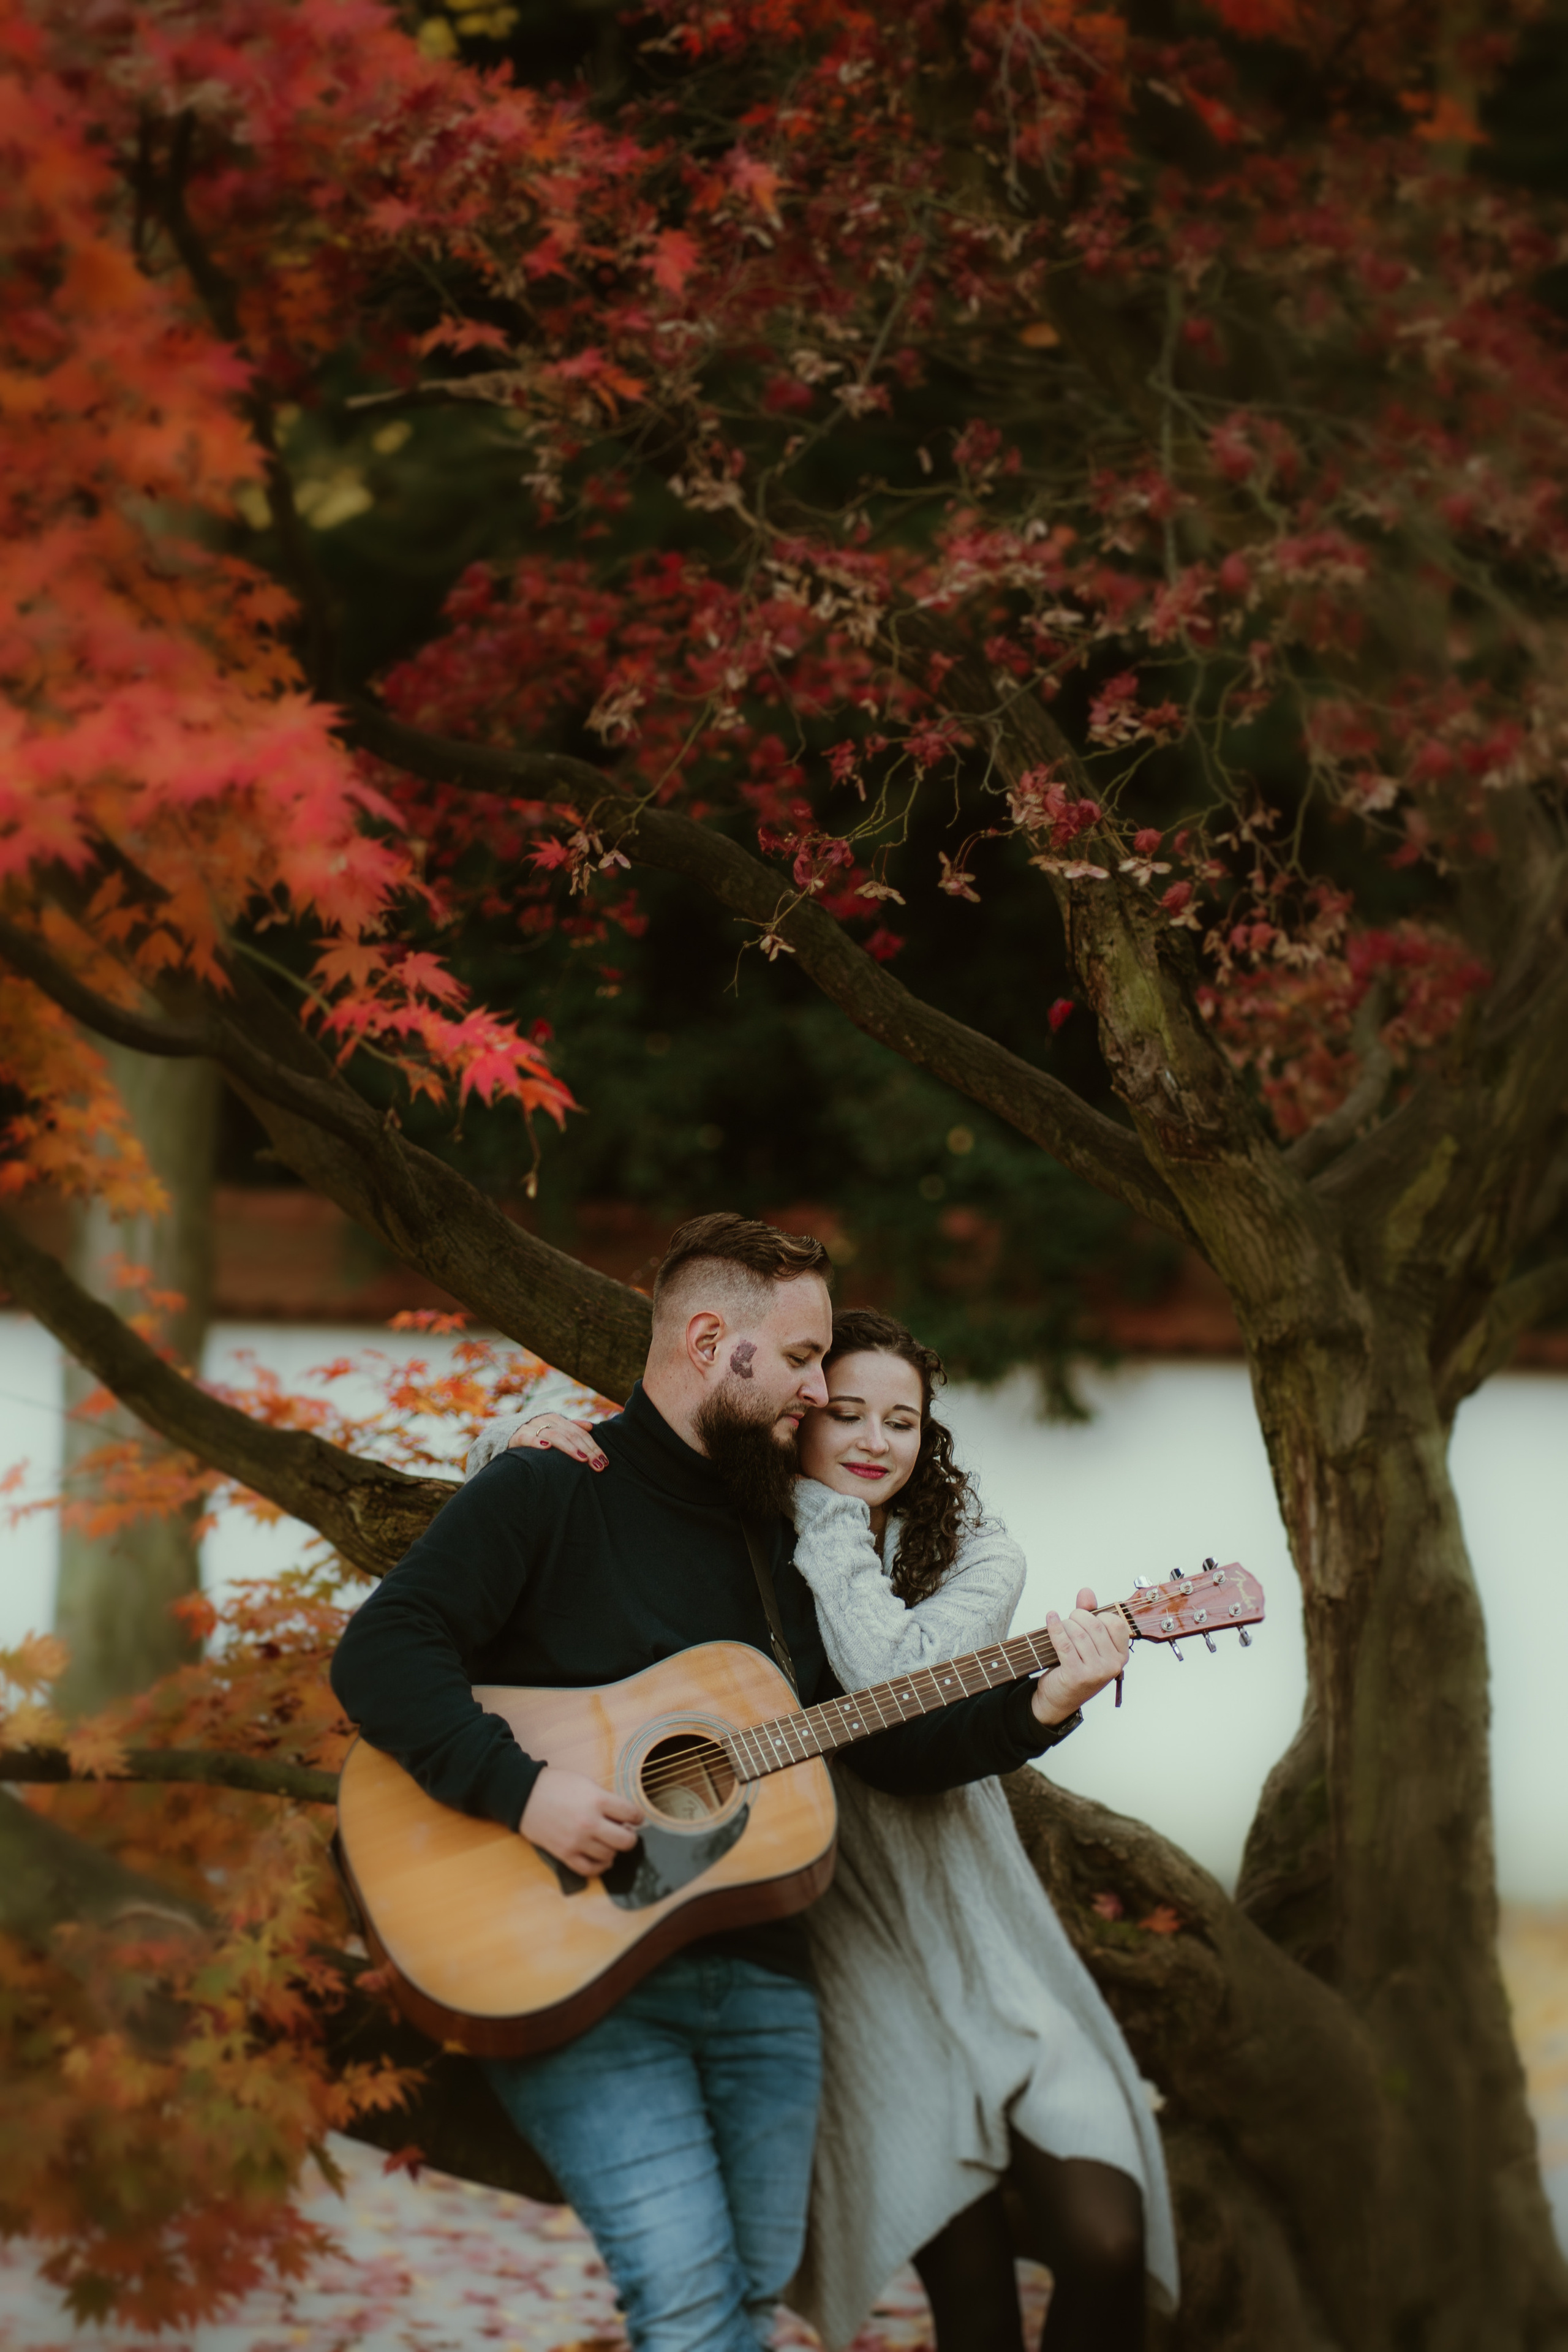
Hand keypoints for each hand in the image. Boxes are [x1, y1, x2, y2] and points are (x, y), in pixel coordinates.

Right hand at [507, 1413, 604, 1468]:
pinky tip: (546, 1447)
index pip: (580, 1433)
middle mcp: (547, 1421)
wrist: (505, 1433)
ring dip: (570, 1447)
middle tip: (598, 1465)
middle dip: (587, 1450)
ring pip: (555, 1436)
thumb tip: (590, 1427)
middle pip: (572, 1435)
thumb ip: (570, 1427)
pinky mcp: (518, 1435)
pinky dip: (537, 1441)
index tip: (604, 1461)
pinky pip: (528, 1437)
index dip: (593, 1446)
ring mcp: (533, 1427)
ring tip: (582, 1458)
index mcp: (557, 1419)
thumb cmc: (535, 1435)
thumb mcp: (553, 1429)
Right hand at [520, 1766, 642, 1875]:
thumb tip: (623, 1815)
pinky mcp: (565, 1854)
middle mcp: (590, 1823)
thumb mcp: (586, 1783)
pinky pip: (590, 1869)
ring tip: (607, 1842)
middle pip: (626, 1841)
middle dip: (630, 1837)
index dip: (638, 1817)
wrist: (525, 1795)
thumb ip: (606, 1799)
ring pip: (610, 1856)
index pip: (632, 1814)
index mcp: (598, 1800)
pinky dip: (599, 1866)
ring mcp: (577, 1841)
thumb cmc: (556, 1785)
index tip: (635, 1818)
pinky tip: (600, 1858)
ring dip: (613, 1850)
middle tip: (625, 1832)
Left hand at [1030, 1587, 1130, 1726]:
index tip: (1086, 1618)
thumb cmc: (1076, 1666)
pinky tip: (1050, 1618)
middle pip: (1095, 1626)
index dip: (1098, 1615)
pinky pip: (1065, 1643)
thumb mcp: (1088, 1642)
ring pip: (1078, 1634)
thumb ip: (1090, 1615)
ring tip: (1061, 1627)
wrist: (1059, 1698)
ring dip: (1065, 1625)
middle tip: (1069, 1620)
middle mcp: (1113, 1665)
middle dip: (1078, 1616)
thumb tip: (1086, 1591)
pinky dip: (1055, 1627)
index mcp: (1121, 1656)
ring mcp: (1096, 1672)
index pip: (1116, 1623)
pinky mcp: (1077, 1675)